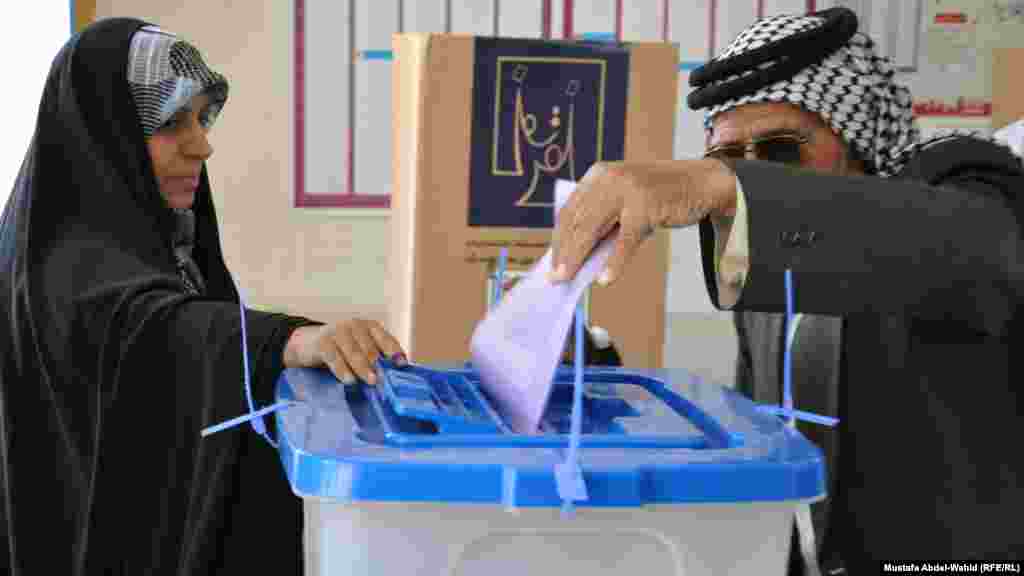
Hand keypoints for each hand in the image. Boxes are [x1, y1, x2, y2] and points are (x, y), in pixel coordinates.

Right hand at [283, 319, 406, 384]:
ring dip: (363, 368)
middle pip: (370, 348)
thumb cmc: (342, 349)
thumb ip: (377, 358)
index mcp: (370, 327)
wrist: (309, 343)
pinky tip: (349, 380)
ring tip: (372, 381)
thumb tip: (396, 376)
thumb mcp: (361, 349)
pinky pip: (334, 357)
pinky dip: (342, 370)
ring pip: (354, 352)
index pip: (386, 339)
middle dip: (379, 365)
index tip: (402, 365)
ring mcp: (338, 332)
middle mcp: (355, 326)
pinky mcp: (323, 342)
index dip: (395, 352)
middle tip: (386, 379)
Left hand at [548, 159, 735, 285]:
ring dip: (577, 258)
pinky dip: (614, 262)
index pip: (569, 209)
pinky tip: (605, 280)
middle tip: (554, 277)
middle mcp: (608, 178)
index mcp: (599, 174)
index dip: (558, 238)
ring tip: (567, 279)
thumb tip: (578, 258)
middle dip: (563, 252)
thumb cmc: (660, 197)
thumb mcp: (626, 202)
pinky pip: (625, 240)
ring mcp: (627, 190)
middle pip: (576, 221)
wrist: (702, 183)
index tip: (551, 261)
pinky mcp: (646, 205)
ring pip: (592, 230)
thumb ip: (604, 222)